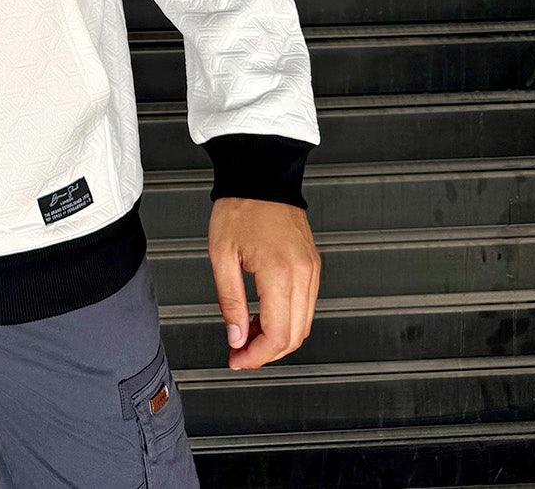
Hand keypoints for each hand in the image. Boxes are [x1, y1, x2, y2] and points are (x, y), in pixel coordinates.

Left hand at [207, 197, 319, 369]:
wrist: (261, 174)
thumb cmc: (240, 206)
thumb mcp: (222, 255)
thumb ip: (230, 301)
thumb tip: (236, 337)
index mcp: (280, 271)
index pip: (278, 335)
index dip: (257, 356)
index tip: (237, 359)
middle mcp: (303, 273)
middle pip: (295, 336)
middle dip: (267, 352)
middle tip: (240, 352)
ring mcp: (312, 269)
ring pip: (304, 324)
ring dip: (277, 337)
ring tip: (247, 332)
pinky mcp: (312, 264)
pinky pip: (305, 305)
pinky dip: (287, 319)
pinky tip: (263, 315)